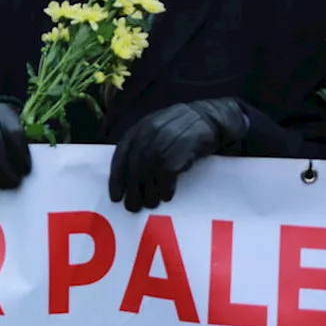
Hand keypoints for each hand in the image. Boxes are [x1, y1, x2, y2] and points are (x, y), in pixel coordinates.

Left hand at [109, 98, 249, 211]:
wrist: (210, 117)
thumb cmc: (181, 129)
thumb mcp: (156, 130)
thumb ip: (142, 147)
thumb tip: (128, 178)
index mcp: (139, 128)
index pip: (120, 155)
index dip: (116, 178)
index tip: (115, 197)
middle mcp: (148, 133)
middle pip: (134, 166)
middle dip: (132, 190)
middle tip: (132, 207)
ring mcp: (164, 139)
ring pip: (149, 171)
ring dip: (148, 192)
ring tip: (150, 204)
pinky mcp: (180, 147)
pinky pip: (167, 173)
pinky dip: (165, 187)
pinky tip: (167, 196)